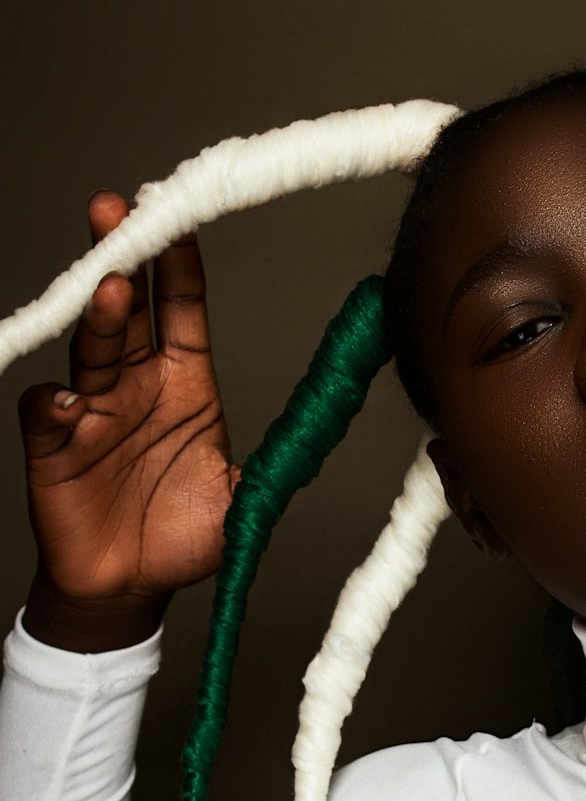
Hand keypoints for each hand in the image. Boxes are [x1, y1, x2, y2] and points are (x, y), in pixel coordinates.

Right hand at [18, 191, 240, 644]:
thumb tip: (322, 436)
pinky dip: (54, 405)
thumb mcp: (242, 499)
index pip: (181, 312)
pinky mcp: (55, 450)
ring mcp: (93, 414)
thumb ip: (275, 466)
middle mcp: (136, 388)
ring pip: (90, 350)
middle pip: (128, 312)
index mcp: (185, 387)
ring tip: (108, 288)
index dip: (179, 267)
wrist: (130, 587)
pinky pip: (47, 415)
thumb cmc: (181, 536)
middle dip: (124, 259)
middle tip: (120, 212)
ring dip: (97, 317)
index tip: (180, 217)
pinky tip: (70, 403)